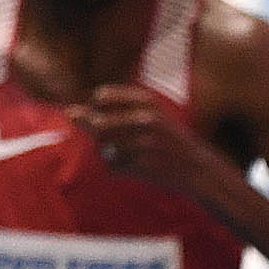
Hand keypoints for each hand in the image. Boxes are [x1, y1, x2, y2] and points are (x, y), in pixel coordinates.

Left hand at [67, 84, 232, 202]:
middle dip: (102, 138)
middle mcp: (145, 117)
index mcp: (146, 100)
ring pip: (104, 148)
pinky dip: (118, 170)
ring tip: (130, 158)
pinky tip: (135, 169)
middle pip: (99, 125)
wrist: (199, 170)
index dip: (98, 112)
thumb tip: (69, 112)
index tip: (111, 123)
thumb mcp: (147, 117)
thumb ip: (109, 113)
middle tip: (121, 145)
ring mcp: (145, 141)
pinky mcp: (144, 164)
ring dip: (110, 156)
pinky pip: (113, 167)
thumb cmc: (168, 142)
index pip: (101, 98)